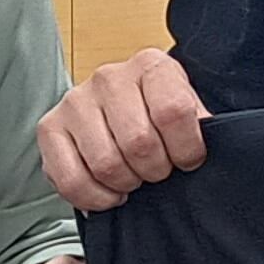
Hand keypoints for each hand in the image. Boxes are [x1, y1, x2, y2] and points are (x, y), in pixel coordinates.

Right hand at [37, 48, 209, 212]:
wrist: (121, 117)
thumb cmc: (160, 121)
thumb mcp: (190, 115)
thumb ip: (203, 127)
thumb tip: (214, 144)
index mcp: (151, 65)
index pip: (173, 112)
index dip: (187, 149)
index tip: (188, 160)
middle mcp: (109, 76)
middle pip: (139, 142)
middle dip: (155, 171)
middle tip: (157, 172)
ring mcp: (75, 100)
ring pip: (106, 164)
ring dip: (126, 185)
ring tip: (133, 178)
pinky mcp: (49, 128)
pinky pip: (71, 180)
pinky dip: (96, 198)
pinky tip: (110, 192)